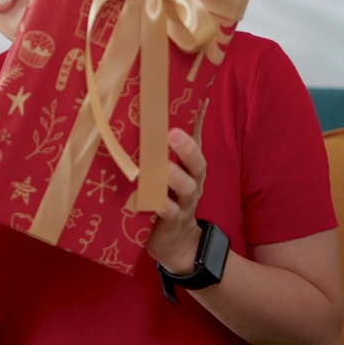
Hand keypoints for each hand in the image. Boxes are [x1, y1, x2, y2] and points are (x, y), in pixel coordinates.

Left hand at [145, 127, 207, 273]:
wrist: (176, 242)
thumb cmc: (169, 197)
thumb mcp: (172, 172)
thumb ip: (169, 150)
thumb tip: (168, 116)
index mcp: (192, 167)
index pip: (198, 141)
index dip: (198, 122)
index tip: (198, 102)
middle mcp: (192, 182)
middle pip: (197, 163)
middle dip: (187, 148)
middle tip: (172, 134)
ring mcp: (184, 202)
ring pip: (185, 187)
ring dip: (173, 176)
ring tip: (161, 167)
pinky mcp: (172, 221)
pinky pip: (168, 212)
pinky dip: (159, 204)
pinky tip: (145, 197)